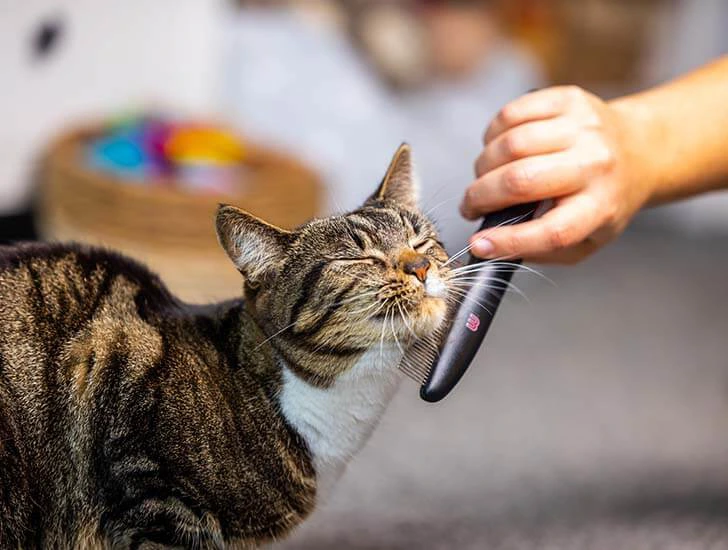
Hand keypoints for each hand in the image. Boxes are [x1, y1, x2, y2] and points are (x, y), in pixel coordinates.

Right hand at [460, 86, 653, 262]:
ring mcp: (583, 127)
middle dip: (480, 196)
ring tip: (486, 177)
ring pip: (510, 145)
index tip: (477, 244)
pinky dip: (492, 135)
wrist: (639, 151)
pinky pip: (512, 114)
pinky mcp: (569, 99)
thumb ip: (540, 249)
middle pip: (521, 180)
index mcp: (601, 208)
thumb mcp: (585, 240)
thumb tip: (489, 246)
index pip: (552, 231)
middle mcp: (596, 165)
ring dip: (483, 166)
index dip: (508, 240)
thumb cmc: (602, 201)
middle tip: (471, 206)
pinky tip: (497, 148)